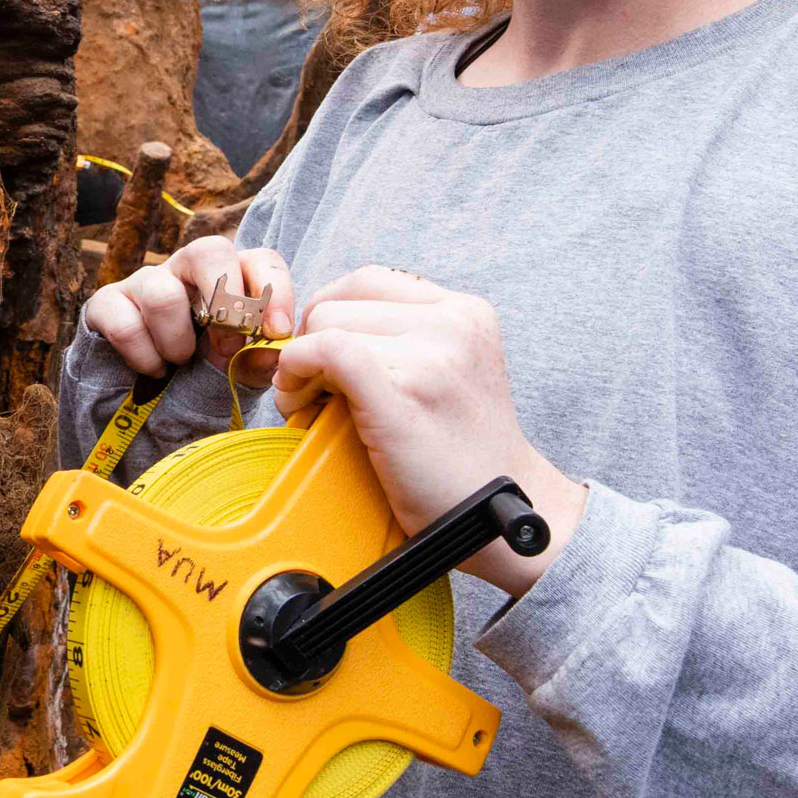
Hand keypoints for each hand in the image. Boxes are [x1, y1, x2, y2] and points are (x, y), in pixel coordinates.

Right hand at [82, 236, 295, 384]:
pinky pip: (125, 324)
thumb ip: (260, 360)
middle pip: (209, 249)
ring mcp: (145, 281)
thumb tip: (271, 348)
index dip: (273, 289)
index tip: (277, 331)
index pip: (259, 259)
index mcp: (230, 278)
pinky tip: (153, 369)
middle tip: (228, 345)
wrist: (147, 399)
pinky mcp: (108, 304)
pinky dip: (144, 357)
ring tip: (180, 362)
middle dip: (225, 300)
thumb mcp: (239, 371)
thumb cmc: (203, 373)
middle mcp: (187, 270)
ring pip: (162, 293)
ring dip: (177, 341)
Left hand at [273, 267, 587, 592]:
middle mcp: (455, 322)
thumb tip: (319, 324)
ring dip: (300, 363)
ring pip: (327, 324)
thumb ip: (406, 339)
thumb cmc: (461, 458)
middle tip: (312, 390)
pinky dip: (297, 370)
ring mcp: (433, 354)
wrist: (500, 517)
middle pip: (340, 299)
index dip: (331, 315)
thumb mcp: (453, 373)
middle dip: (311, 341)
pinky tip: (300, 403)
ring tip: (312, 405)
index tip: (322, 357)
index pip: (368, 281)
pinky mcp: (404, 390)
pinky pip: (327, 350)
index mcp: (467, 312)